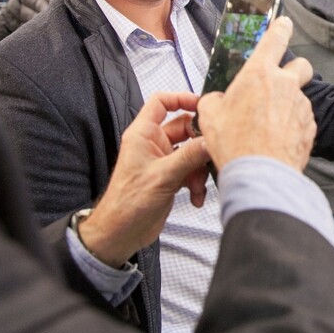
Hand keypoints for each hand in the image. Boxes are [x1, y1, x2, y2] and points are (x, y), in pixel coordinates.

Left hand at [79, 92, 208, 267]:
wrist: (120, 234)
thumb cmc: (127, 204)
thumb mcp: (163, 176)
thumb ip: (190, 156)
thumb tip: (212, 140)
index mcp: (143, 134)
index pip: (161, 102)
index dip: (182, 98)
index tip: (202, 105)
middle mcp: (153, 144)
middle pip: (185, 128)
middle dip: (200, 142)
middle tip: (211, 150)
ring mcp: (163, 161)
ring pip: (192, 152)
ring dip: (200, 168)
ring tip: (199, 185)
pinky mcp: (171, 177)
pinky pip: (191, 171)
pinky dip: (197, 183)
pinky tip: (196, 197)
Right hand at [197, 16, 315, 171]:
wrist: (260, 174)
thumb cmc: (235, 144)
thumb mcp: (210, 116)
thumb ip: (215, 101)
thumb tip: (218, 102)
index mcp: (259, 75)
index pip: (275, 39)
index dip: (280, 28)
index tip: (284, 23)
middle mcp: (285, 86)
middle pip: (302, 65)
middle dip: (294, 70)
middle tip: (278, 84)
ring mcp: (300, 107)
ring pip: (299, 98)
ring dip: (288, 106)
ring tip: (267, 127)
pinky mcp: (310, 127)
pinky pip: (303, 120)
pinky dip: (292, 127)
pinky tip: (276, 140)